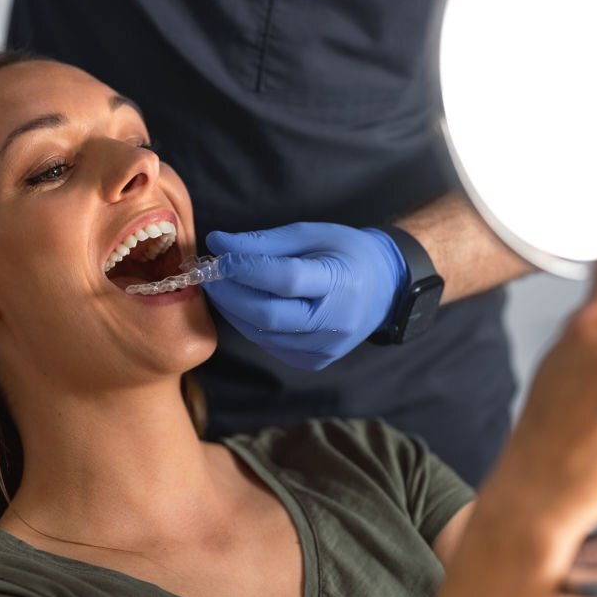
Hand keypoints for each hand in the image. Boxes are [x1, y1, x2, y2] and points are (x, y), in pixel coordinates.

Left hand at [203, 222, 407, 370]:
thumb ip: (264, 242)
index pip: (286, 280)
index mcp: (340, 282)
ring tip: (224, 288)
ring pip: (264, 335)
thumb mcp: (311, 234)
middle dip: (231, 295)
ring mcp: (326, 348)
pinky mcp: (315, 362)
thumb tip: (218, 243)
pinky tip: (247, 307)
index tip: (221, 256)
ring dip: (235, 312)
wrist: (384, 289)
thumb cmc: (346, 253)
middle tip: (211, 276)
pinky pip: (272, 346)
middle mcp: (335, 322)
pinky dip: (252, 326)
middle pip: (269, 316)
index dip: (247, 269)